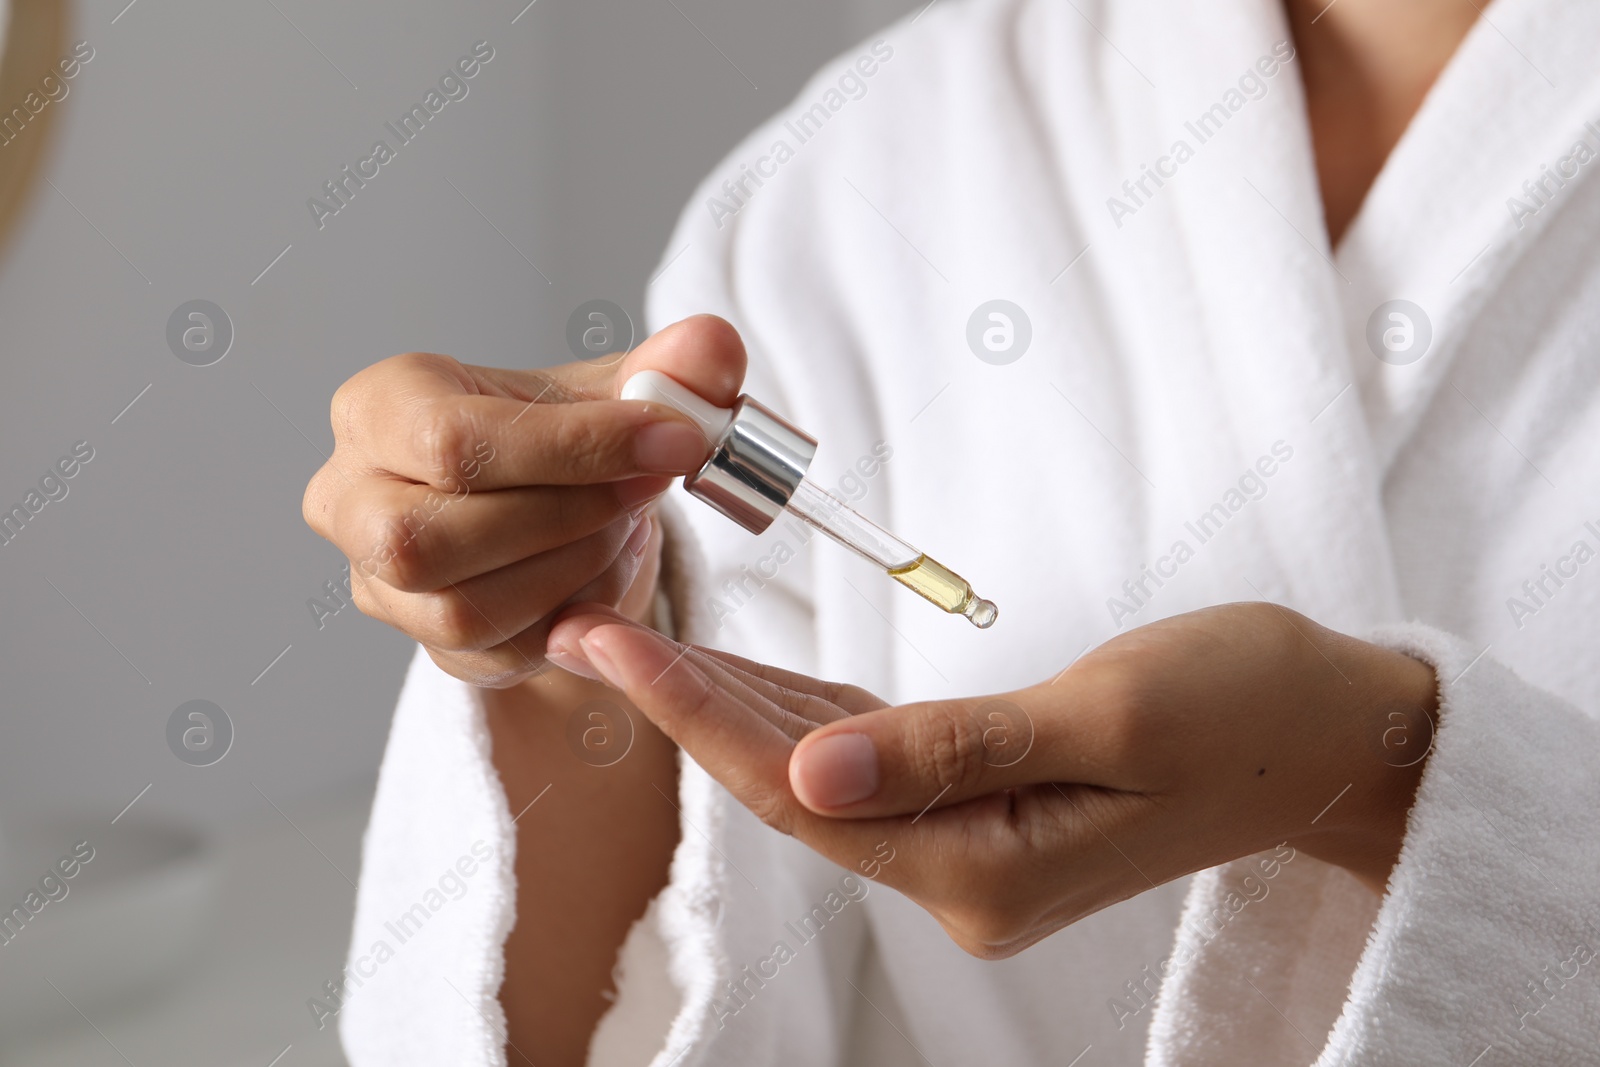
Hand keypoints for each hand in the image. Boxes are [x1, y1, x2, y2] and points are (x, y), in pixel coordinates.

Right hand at [302, 315, 744, 686]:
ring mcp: (378, 582)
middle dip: (567, 518)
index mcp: (379, 406)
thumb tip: (710, 350)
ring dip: (570, 571)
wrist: (559, 506)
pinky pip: (497, 655)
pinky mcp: (425, 645)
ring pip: (460, 610)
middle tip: (646, 490)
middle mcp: (349, 496)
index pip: (454, 441)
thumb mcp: (616, 387)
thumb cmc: (562, 436)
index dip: (575, 447)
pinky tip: (605, 570)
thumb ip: (669, 366)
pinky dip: (570, 618)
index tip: (675, 441)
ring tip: (624, 526)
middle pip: (433, 538)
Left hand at [547, 601, 1437, 956]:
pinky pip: (873, 764)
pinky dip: (807, 716)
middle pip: (795, 791)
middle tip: (590, 632)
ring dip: (735, 711)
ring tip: (642, 644)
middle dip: (688, 711)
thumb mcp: (1103, 716)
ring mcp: (973, 848)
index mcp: (984, 867)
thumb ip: (956, 750)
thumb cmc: (1240, 707)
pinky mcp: (987, 807)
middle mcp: (963, 876)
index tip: (613, 647)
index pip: (804, 794)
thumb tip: (815, 779)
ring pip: (823, 778)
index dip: (698, 718)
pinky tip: (751, 677)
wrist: (1327, 730)